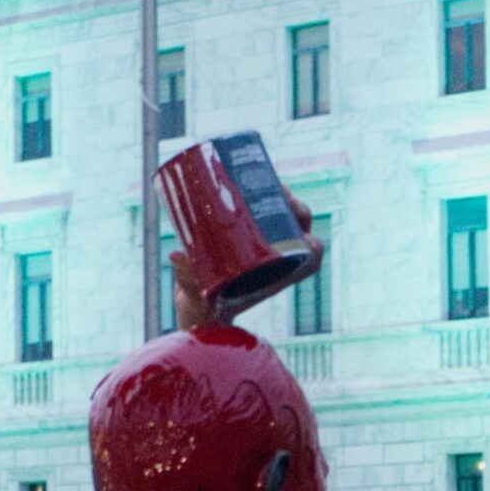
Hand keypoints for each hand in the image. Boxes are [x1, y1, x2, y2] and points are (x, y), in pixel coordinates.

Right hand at [170, 192, 324, 328]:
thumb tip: (176, 254)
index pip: (309, 262)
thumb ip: (188, 281)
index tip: (306, 236)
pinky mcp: (244, 235)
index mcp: (274, 279)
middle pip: (299, 232)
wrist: (196, 309)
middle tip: (284, 195)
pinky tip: (254, 179)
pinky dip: (262, 195)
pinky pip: (262, 212)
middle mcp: (273, 261)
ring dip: (282, 198)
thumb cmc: (202, 311)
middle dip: (297, 211)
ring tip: (273, 182)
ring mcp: (261, 247)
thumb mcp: (196, 299)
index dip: (313, 246)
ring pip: (284, 218)